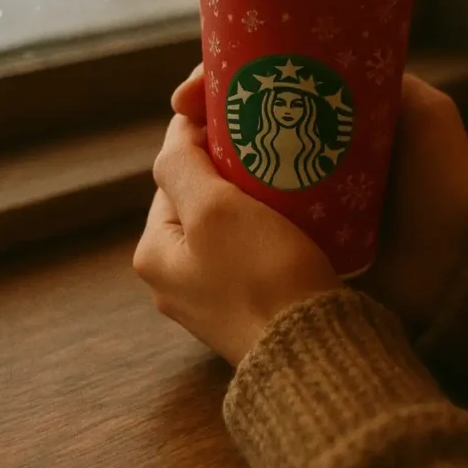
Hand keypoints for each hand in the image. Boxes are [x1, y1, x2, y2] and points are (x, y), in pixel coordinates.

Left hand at [133, 111, 341, 365]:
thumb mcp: (212, 209)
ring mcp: (210, 295)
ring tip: (286, 169)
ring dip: (252, 192)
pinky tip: (296, 211)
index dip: (203, 136)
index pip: (172, 171)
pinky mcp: (248, 306)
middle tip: (269, 141)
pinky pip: (250, 247)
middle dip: (229, 166)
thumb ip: (182, 165)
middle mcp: (173, 277)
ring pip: (227, 220)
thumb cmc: (261, 277)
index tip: (240, 113)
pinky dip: (268, 222)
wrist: (315, 353)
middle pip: (198, 195)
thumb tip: (176, 134)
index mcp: (153, 252)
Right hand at [171, 68, 467, 329]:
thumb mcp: (425, 115)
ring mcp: (298, 196)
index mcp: (333, 116)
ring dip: (204, 163)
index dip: (220, 79)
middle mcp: (308, 150)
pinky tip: (202, 205)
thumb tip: (326, 52)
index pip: (265, 84)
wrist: (464, 265)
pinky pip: (249, 219)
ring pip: (234, 170)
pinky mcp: (297, 239)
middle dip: (202, 119)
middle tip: (183, 120)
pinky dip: (224, 209)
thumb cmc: (450, 184)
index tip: (190, 93)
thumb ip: (390, 80)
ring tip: (183, 160)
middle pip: (239, 123)